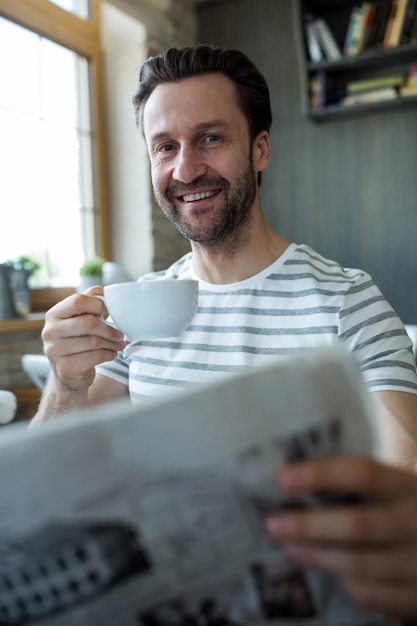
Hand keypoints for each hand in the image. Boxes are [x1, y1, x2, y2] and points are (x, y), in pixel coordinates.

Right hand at [42, 286, 125, 392]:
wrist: (68, 375)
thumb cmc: (77, 342)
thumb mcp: (79, 319)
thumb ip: (89, 302)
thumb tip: (103, 290)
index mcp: (53, 314)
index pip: (78, 301)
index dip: (97, 305)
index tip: (106, 313)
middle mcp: (49, 331)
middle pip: (88, 322)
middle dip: (109, 329)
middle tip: (120, 334)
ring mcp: (54, 351)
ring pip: (94, 341)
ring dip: (112, 343)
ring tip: (118, 344)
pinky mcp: (64, 368)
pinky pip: (95, 356)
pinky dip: (109, 354)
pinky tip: (112, 354)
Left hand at [265, 456, 416, 620]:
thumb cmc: (405, 511)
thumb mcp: (394, 489)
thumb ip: (357, 485)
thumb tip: (294, 480)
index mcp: (407, 486)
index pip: (362, 474)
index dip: (320, 475)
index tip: (282, 478)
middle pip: (356, 525)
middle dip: (308, 525)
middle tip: (272, 523)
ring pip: (358, 564)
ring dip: (316, 556)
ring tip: (288, 548)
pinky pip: (371, 594)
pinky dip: (344, 583)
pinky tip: (327, 571)